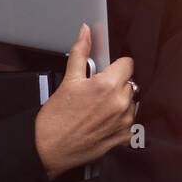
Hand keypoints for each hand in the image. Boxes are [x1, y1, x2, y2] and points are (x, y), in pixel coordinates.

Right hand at [34, 23, 136, 178]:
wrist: (49, 149)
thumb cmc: (55, 118)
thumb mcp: (68, 80)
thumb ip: (80, 52)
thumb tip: (85, 32)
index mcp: (107, 85)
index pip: (128, 64)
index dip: (116, 66)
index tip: (107, 72)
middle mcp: (120, 103)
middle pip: (130, 83)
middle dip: (117, 84)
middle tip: (97, 92)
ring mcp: (124, 121)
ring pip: (132, 102)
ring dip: (120, 102)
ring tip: (99, 108)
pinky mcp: (124, 137)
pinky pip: (131, 122)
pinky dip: (121, 120)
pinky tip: (103, 122)